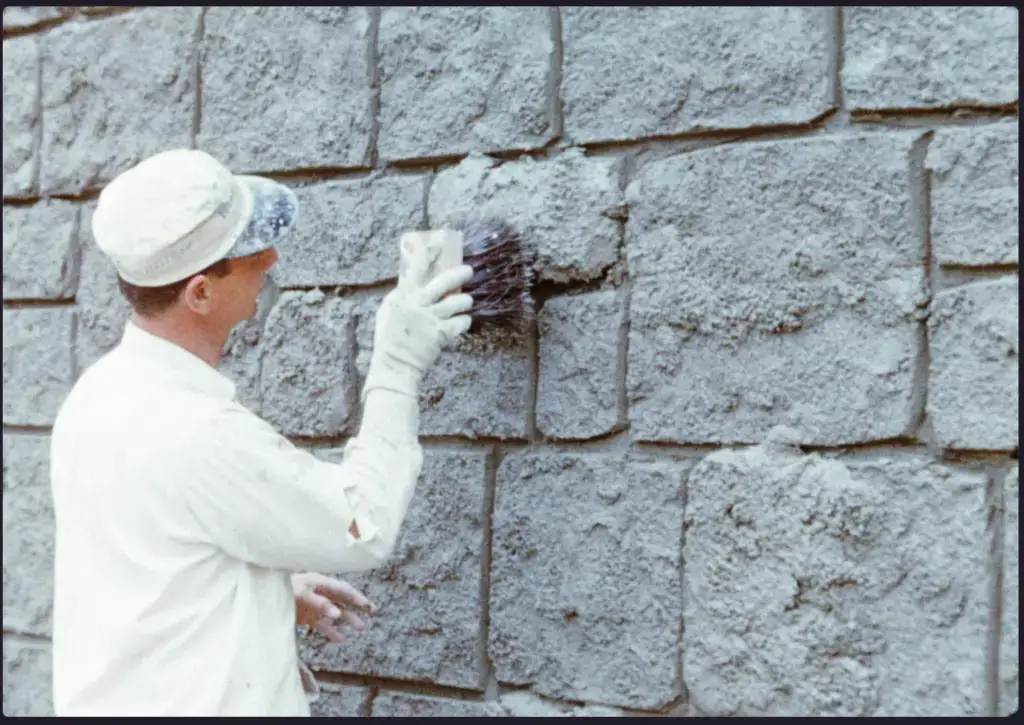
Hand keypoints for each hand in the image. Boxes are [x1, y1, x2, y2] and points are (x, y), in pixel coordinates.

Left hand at [291, 572, 374, 642]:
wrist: (263, 597)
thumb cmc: (283, 590)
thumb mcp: (302, 595)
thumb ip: (320, 604)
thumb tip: (338, 614)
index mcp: (320, 582)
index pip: (343, 589)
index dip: (356, 597)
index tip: (368, 606)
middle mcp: (319, 592)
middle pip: (342, 599)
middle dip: (357, 606)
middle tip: (371, 612)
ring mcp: (313, 605)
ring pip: (335, 612)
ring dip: (347, 619)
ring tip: (361, 628)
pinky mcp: (306, 616)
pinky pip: (322, 624)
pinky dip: (331, 631)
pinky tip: (340, 639)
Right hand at [362, 239, 473, 398]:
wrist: (394, 366)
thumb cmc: (388, 339)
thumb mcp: (387, 312)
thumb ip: (399, 296)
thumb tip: (411, 283)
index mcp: (402, 297)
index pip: (414, 269)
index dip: (426, 255)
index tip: (436, 245)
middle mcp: (418, 304)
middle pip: (444, 282)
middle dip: (460, 274)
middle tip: (468, 271)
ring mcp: (431, 319)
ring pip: (458, 302)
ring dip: (465, 301)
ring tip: (466, 302)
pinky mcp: (442, 334)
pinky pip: (462, 322)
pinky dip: (464, 321)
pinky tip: (462, 322)